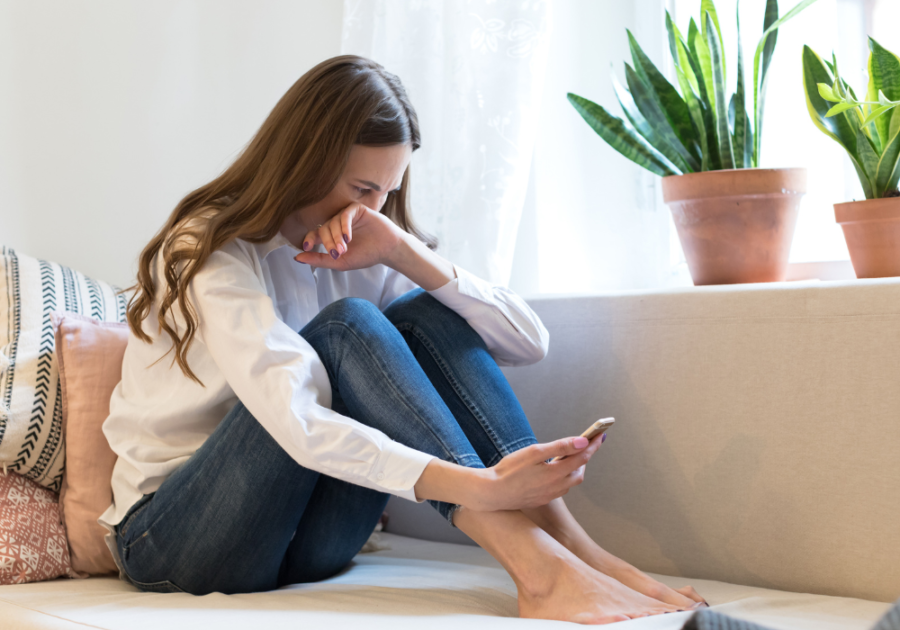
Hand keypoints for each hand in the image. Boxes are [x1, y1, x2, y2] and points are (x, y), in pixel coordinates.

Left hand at [293, 202, 404, 270]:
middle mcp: (337, 224)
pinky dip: (344, 226)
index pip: (315, 234)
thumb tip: (296, 258)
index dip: (309, 239)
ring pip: (333, 222)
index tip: (306, 247)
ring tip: (345, 248)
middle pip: (323, 229)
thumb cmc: (366, 255)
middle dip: (328, 242)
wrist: (388, 249)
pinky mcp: (356, 209)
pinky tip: (348, 237)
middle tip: (337, 253)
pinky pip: (344, 215)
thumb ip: (319, 260)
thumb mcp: (340, 262)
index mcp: (332, 235)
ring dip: (337, 237)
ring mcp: (346, 216)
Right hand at [468, 433, 604, 510]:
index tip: (600, 435)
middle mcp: (557, 487)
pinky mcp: (542, 499)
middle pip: (579, 471)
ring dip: (574, 468)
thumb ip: (560, 447)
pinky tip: (555, 470)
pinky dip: (564, 476)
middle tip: (587, 444)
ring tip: (571, 455)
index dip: (592, 445)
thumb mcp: (534, 453)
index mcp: (556, 474)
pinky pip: (560, 488)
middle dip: (585, 457)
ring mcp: (550, 495)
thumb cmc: (509, 471)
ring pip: (570, 481)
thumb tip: (582, 441)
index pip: (582, 457)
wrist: (492, 494)